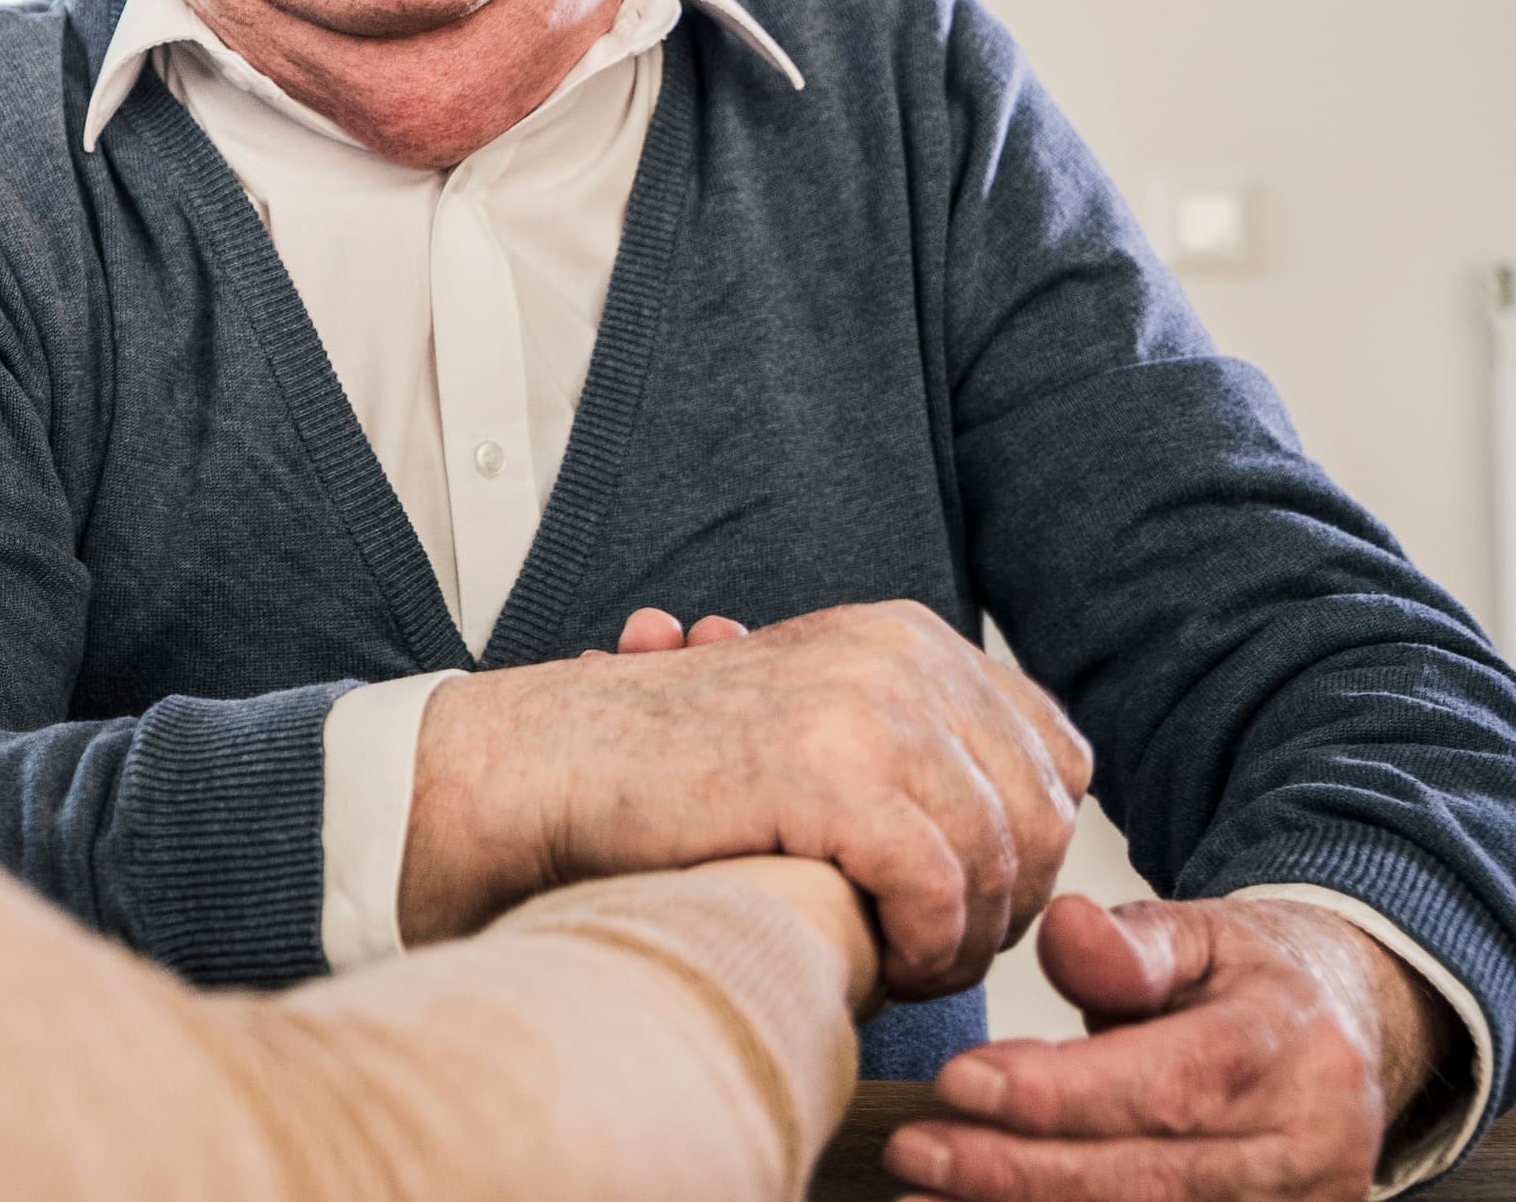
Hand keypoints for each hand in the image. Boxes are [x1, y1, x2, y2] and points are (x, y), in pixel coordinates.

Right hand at [405, 599, 1092, 998]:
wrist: (544, 767)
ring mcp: (869, 706)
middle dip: (1005, 905)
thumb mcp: (815, 719)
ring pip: (1000, 860)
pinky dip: (922, 947)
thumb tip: (1037, 796)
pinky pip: (939, 890)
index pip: (1056, 753)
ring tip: (902, 966)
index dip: (1028, 845)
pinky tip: (880, 965)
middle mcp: (901, 653)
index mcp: (906, 633)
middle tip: (935, 952)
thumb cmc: (668, 768)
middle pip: (1044, 813)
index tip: (968, 900)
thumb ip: (914, 737)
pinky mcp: (830, 772)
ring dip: (962, 941)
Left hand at [885, 896, 1462, 1201]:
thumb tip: (1066, 930)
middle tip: (914, 1153)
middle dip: (1020, 1174)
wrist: (1348, 1033)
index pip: (1166, 1085)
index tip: (957, 1082)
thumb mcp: (1199, 933)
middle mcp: (1307, 1146)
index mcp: (1287, 1049)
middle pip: (1152, 1179)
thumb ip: (1129, 944)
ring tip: (926, 1201)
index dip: (1057, 1095)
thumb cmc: (1251, 980)